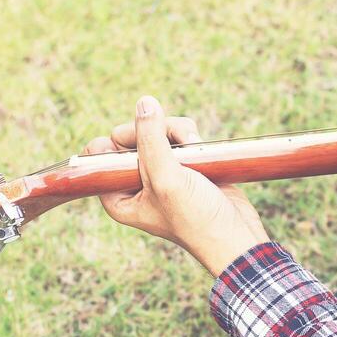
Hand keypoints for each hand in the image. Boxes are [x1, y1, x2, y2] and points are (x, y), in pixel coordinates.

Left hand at [83, 96, 270, 276]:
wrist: (236, 235)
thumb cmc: (196, 218)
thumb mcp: (165, 178)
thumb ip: (150, 139)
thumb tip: (144, 101)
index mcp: (118, 196)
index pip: (100, 151)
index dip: (118, 143)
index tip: (142, 149)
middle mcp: (135, 183)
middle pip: (131, 135)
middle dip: (155, 133)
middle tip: (177, 147)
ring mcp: (161, 172)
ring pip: (157, 130)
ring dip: (178, 133)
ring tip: (194, 150)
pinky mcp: (184, 165)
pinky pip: (178, 136)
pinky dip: (191, 138)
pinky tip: (202, 152)